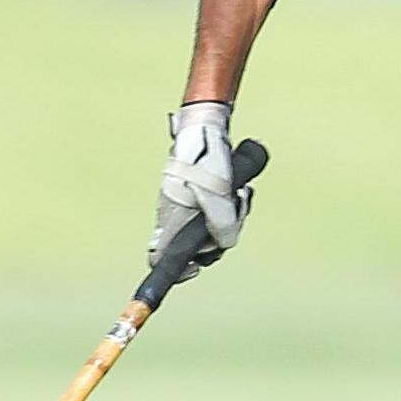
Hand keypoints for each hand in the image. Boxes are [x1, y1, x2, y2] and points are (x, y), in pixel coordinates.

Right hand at [151, 100, 252, 270]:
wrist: (205, 129)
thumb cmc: (205, 163)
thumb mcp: (219, 200)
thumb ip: (223, 228)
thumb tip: (225, 242)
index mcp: (171, 221)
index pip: (160, 258)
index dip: (175, 270)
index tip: (196, 268)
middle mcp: (176, 216)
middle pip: (197, 246)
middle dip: (220, 237)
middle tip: (234, 214)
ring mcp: (189, 206)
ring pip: (214, 228)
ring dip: (232, 217)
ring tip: (240, 195)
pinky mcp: (203, 195)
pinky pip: (220, 211)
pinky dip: (233, 205)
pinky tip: (241, 191)